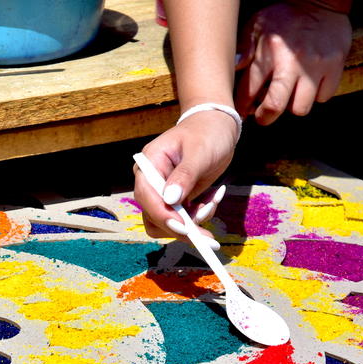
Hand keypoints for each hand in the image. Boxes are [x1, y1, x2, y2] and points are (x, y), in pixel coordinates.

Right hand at [134, 111, 235, 244]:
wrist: (215, 127)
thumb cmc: (207, 133)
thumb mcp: (199, 152)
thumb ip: (185, 175)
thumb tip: (170, 200)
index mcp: (149, 165)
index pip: (146, 196)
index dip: (162, 215)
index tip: (184, 228)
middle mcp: (150, 181)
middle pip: (154, 216)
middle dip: (180, 227)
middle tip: (206, 236)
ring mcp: (162, 192)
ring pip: (167, 223)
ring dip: (192, 223)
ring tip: (212, 204)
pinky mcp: (175, 199)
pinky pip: (182, 219)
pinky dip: (199, 216)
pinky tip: (213, 198)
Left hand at [235, 2, 351, 124]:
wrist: (320, 2)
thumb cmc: (283, 17)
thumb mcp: (255, 27)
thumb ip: (243, 50)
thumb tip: (234, 69)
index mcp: (268, 54)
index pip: (248, 93)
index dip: (243, 108)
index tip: (243, 111)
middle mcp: (292, 63)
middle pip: (275, 107)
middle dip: (265, 117)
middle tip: (263, 114)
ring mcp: (316, 66)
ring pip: (301, 107)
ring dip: (292, 106)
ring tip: (287, 95)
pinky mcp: (335, 66)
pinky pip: (323, 97)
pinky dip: (315, 95)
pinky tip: (307, 84)